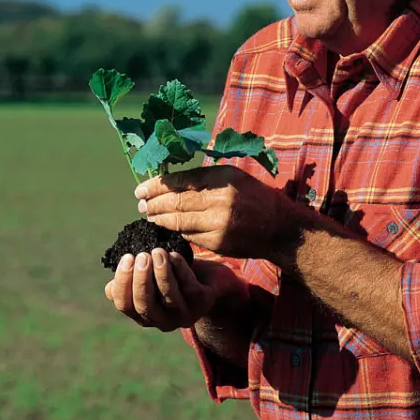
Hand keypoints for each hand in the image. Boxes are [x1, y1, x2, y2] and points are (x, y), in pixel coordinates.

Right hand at [105, 247, 247, 331]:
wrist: (208, 278)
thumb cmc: (172, 275)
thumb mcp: (149, 278)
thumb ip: (131, 281)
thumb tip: (110, 288)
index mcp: (143, 315)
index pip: (125, 305)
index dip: (122, 283)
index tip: (127, 257)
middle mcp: (162, 321)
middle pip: (145, 305)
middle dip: (142, 279)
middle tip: (142, 255)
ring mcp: (183, 315)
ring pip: (168, 297)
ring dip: (161, 273)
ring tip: (158, 251)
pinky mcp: (202, 304)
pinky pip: (189, 288)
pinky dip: (180, 270)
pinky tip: (174, 255)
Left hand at [134, 165, 293, 260]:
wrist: (280, 228)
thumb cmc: (255, 198)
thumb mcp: (234, 178)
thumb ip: (205, 179)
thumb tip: (171, 181)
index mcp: (223, 177)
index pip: (181, 180)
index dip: (157, 185)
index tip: (141, 188)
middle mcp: (220, 198)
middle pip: (176, 200)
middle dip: (152, 202)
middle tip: (139, 203)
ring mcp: (218, 223)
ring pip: (178, 220)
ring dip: (159, 218)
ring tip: (148, 215)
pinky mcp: (218, 242)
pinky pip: (189, 236)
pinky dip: (174, 231)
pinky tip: (166, 228)